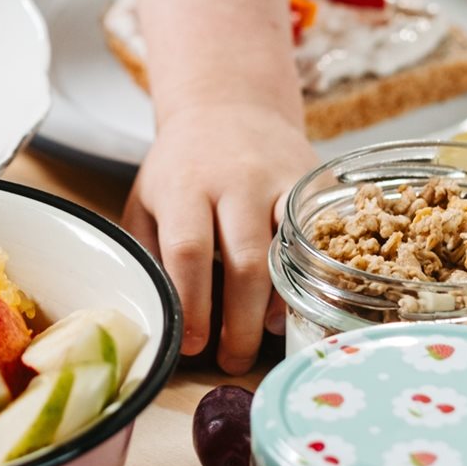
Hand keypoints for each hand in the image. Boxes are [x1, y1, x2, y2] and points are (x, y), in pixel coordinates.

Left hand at [123, 104, 317, 374]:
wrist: (231, 105)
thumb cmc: (181, 167)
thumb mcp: (146, 199)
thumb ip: (150, 252)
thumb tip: (162, 319)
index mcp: (186, 186)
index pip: (188, 251)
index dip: (193, 304)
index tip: (193, 345)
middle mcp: (236, 180)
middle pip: (246, 261)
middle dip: (240, 323)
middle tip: (233, 360)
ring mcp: (280, 180)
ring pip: (289, 253)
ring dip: (279, 306)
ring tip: (266, 338)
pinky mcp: (313, 183)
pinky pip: (320, 238)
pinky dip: (313, 276)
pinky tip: (301, 302)